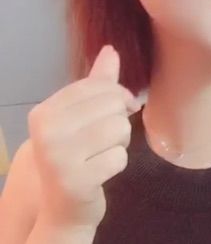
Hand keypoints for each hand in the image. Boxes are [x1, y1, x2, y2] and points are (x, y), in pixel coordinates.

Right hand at [27, 45, 141, 229]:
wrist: (62, 205)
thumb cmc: (74, 153)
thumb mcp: (81, 116)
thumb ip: (96, 83)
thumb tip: (111, 49)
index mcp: (45, 112)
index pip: (98, 86)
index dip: (118, 94)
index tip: (122, 106)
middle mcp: (47, 131)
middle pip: (113, 105)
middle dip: (119, 121)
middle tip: (105, 137)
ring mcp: (60, 157)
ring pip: (120, 128)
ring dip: (120, 142)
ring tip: (103, 152)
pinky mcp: (77, 181)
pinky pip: (120, 158)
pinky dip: (117, 163)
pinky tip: (101, 170)